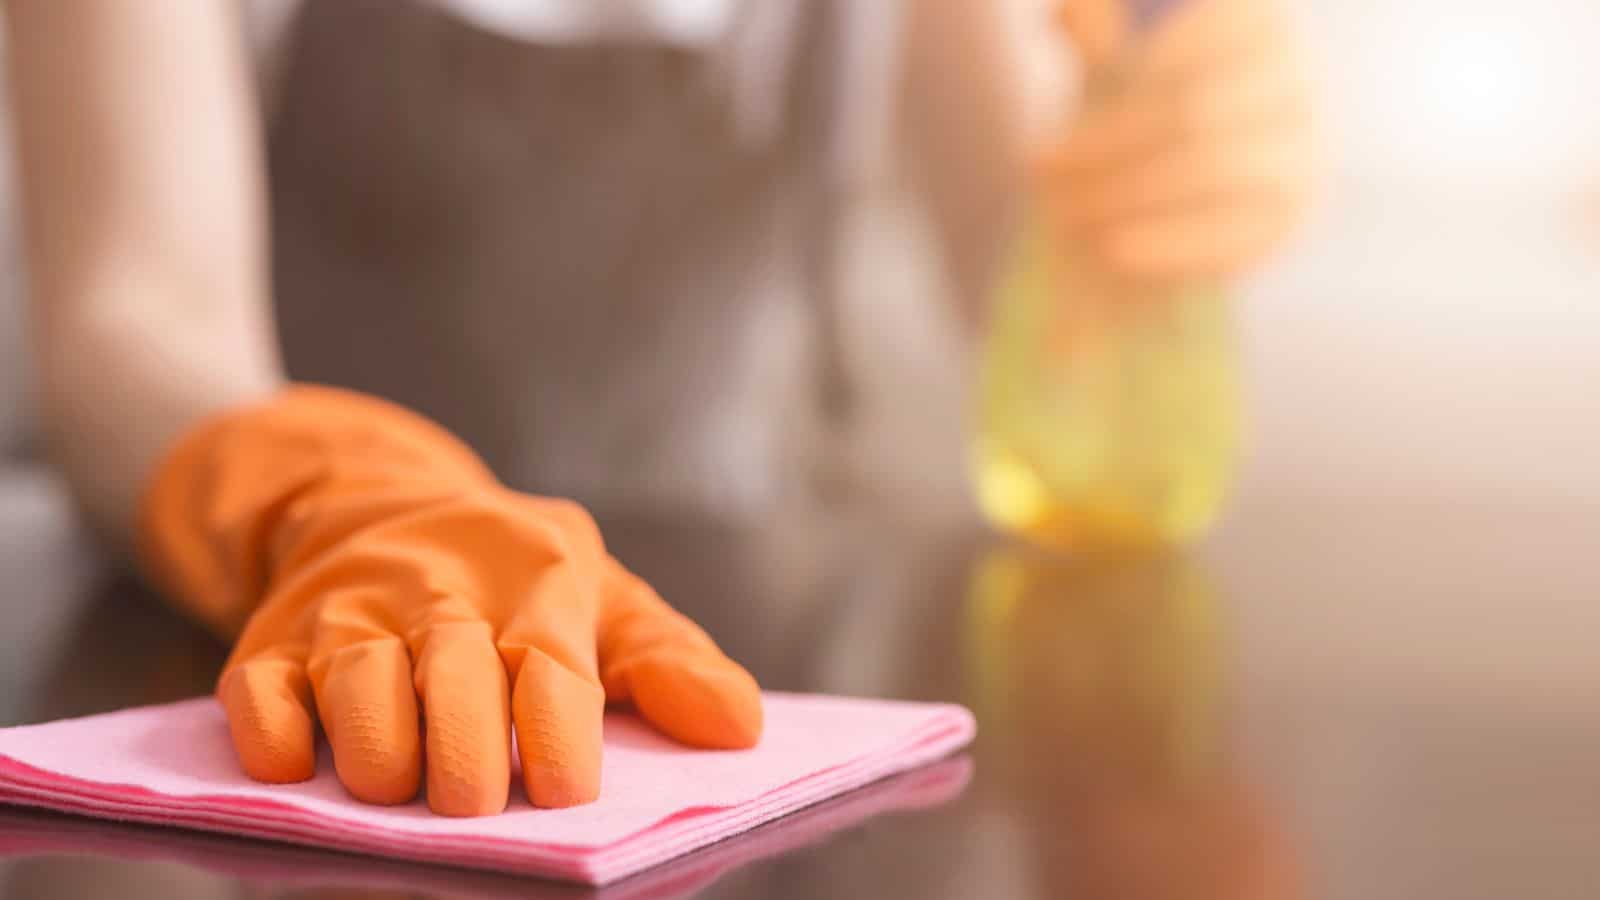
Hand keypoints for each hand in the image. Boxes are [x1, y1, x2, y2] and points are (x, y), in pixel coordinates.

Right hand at [141, 387, 762, 815]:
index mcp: (536, 580)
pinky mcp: (270, 640)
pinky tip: (298, 767)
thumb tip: (742, 729)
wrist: (376, 503)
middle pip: (455, 682)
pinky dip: (274, 739)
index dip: (560, 738)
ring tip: (402, 788)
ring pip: (357, 689)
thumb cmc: (512, 578)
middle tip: (476, 806)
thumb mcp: (601, 599)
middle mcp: (439, 589)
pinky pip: (258, 695)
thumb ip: (669, 663)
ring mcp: (349, 612)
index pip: (553, 667)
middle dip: (467, 758)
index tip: (568, 795)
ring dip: (378, 754)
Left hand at [1042, 0, 1315, 280]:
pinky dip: (1163, 244)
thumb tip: (1068, 9)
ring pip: (1206, 170)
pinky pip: (1228, 233)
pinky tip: (1111, 251)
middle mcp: (1295, 80)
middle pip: (1190, 107)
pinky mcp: (1291, 216)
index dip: (1144, 57)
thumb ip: (1096, 27)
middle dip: (1104, 141)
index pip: (1205, 31)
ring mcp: (1302, 150)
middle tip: (1038, 165)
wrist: (1171, 197)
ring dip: (1122, 194)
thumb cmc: (1135, 106)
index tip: (1084, 80)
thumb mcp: (1111, 61)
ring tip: (1060, 214)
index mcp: (1259, 22)